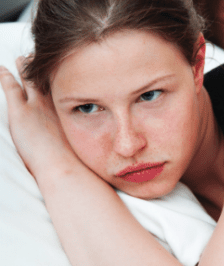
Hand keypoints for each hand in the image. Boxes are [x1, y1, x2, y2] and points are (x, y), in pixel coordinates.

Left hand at [0, 57, 74, 177]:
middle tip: (39, 57)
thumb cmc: (75, 159)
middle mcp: (55, 103)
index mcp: (70, 109)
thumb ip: (85, 132)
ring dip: (24, 67)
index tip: (60, 69)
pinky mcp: (20, 112)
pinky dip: (5, 77)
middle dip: (44, 68)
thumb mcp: (85, 141)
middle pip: (48, 79)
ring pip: (29, 80)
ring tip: (21, 59)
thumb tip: (92, 136)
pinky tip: (1, 70)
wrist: (63, 165)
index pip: (63, 87)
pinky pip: (11, 88)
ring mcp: (37, 105)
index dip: (59, 76)